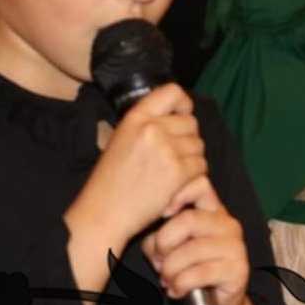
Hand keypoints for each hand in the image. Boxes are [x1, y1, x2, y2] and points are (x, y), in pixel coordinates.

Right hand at [66, 84, 205, 247]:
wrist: (103, 213)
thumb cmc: (110, 180)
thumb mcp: (121, 138)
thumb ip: (147, 124)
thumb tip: (178, 115)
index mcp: (136, 117)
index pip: (173, 92)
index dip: (184, 104)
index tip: (182, 116)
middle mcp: (152, 128)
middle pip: (191, 123)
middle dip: (188, 139)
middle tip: (174, 156)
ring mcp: (166, 149)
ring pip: (199, 145)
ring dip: (192, 159)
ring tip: (173, 172)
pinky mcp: (177, 172)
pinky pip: (201, 166)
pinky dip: (194, 176)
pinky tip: (178, 184)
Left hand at [142, 176, 257, 304]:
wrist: (216, 302)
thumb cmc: (191, 268)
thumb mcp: (171, 246)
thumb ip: (160, 235)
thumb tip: (152, 241)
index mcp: (213, 211)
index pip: (200, 185)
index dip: (177, 194)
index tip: (162, 213)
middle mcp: (227, 224)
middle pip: (188, 220)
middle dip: (164, 243)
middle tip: (158, 260)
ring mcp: (235, 246)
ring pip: (191, 250)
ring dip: (170, 269)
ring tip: (167, 279)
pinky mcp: (237, 269)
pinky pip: (199, 273)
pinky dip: (180, 284)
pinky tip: (177, 290)